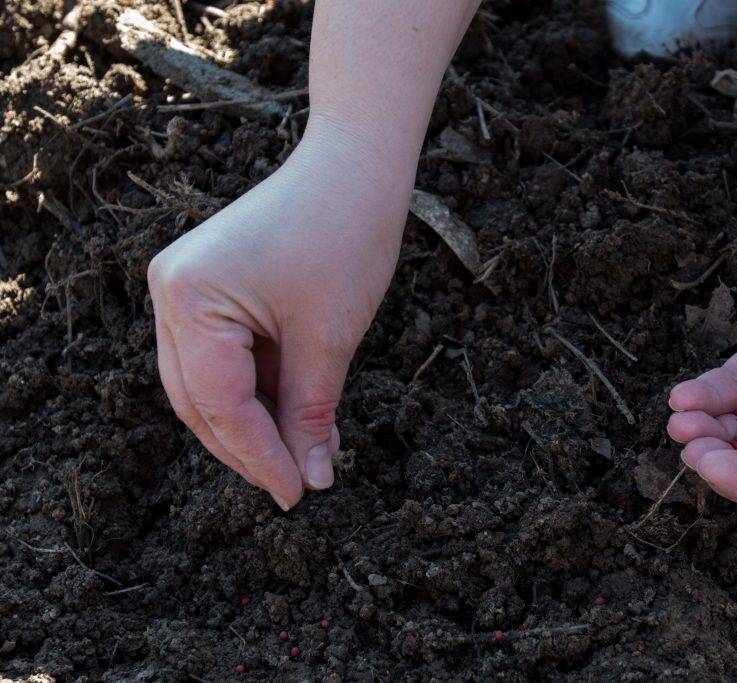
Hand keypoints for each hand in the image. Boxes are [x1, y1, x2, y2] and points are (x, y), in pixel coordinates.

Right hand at [148, 117, 408, 509]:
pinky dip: (258, 390)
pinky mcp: (206, 287)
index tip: (295, 494)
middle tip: (295, 484)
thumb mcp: (329, 338)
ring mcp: (183, 287)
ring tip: (304, 455)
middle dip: (249, 447)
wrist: (355, 168)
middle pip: (200, 399)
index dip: (259, 456)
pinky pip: (224, 357)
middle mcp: (171, 292)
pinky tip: (297, 416)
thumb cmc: (346, 236)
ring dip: (254, 423)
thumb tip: (310, 480)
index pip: (218, 403)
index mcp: (190, 296)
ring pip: (208, 385)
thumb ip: (311, 413)